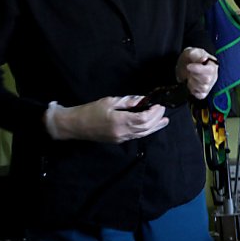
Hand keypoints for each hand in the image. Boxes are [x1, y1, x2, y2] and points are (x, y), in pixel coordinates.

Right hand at [45, 96, 168, 142]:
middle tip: (163, 111)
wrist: (75, 125)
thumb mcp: (109, 101)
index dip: (154, 113)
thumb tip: (143, 99)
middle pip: (146, 128)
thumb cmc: (90, 110)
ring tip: (164, 121)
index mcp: (120, 121)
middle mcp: (123, 132)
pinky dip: (146, 130)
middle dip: (157, 119)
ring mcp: (121, 138)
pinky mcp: (119, 140)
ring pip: (143, 134)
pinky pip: (136, 136)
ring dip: (155, 127)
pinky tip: (150, 125)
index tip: (159, 105)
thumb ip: (127, 102)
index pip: (144, 119)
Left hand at [175, 47, 218, 99]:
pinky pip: (200, 95)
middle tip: (189, 71)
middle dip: (194, 75)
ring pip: (203, 88)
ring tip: (190, 76)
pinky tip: (191, 84)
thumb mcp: (191, 52)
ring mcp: (209, 85)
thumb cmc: (190, 58)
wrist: (184, 65)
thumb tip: (204, 58)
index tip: (189, 66)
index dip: (198, 69)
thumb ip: (196, 55)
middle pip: (207, 80)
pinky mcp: (203, 93)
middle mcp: (213, 76)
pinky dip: (194, 91)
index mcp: (212, 65)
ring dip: (193, 82)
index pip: (210, 70)